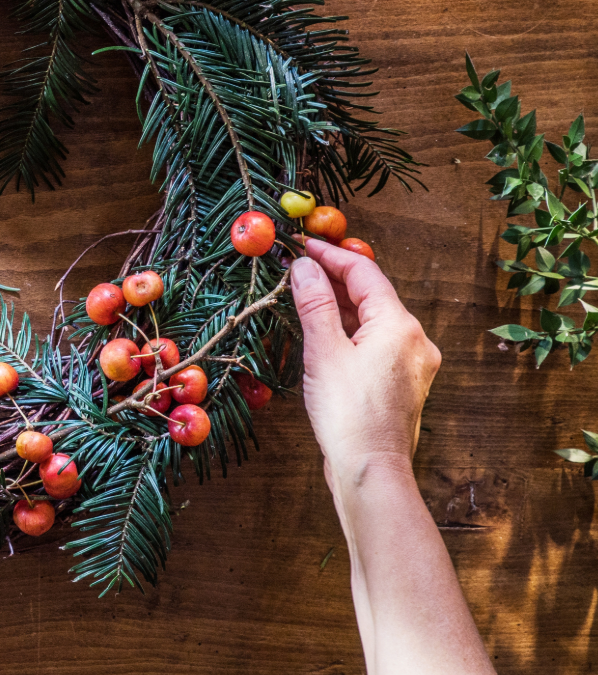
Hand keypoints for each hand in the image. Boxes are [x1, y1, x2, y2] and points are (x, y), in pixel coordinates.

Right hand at [290, 237, 442, 485]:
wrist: (370, 469)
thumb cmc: (348, 413)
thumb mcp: (323, 350)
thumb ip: (314, 302)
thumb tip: (303, 266)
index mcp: (400, 325)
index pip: (364, 272)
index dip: (331, 254)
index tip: (302, 245)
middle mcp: (415, 339)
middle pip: (372, 295)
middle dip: (335, 278)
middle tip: (299, 267)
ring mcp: (414, 363)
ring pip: (375, 320)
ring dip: (341, 305)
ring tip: (305, 296)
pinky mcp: (404, 383)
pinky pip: (377, 343)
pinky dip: (351, 330)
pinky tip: (327, 333)